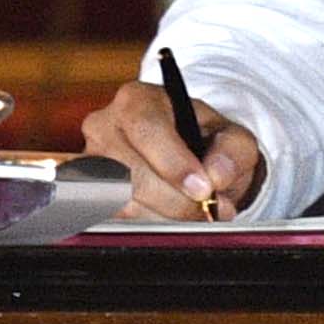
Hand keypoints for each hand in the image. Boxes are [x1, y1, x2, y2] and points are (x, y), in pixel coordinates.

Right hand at [85, 72, 264, 218]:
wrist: (187, 154)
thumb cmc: (203, 139)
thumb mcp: (232, 136)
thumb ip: (233, 150)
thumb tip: (217, 174)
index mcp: (137, 100)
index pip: (146, 130)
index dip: (175, 164)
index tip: (204, 188)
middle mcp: (104, 126)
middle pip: (133, 173)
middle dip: (176, 200)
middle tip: (208, 208)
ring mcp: (91, 161)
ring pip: (124, 201)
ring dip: (166, 215)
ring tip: (193, 210)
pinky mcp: (90, 193)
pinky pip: (118, 218)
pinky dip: (151, 223)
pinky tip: (170, 215)